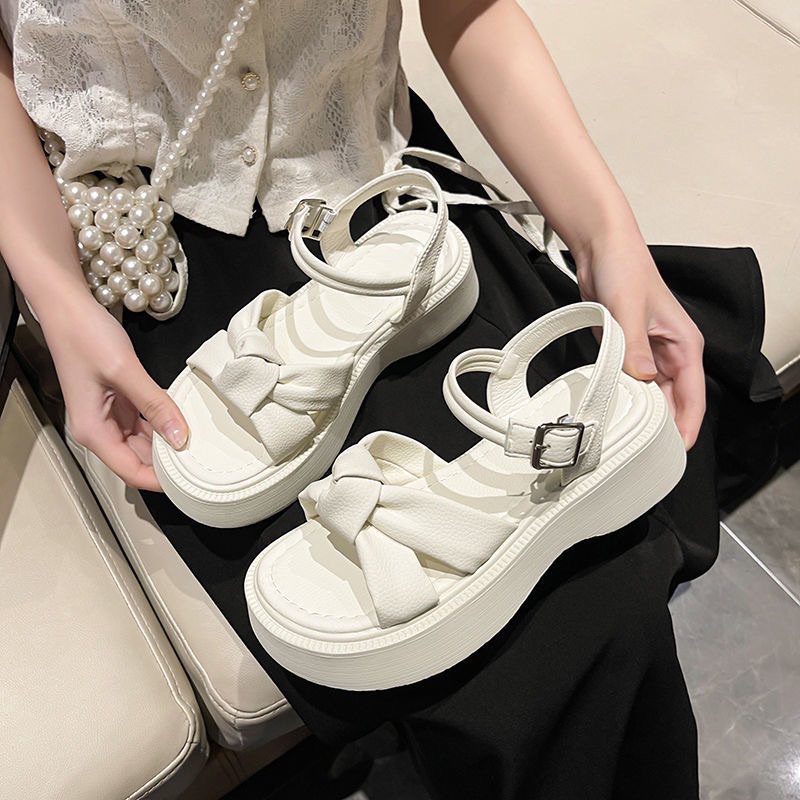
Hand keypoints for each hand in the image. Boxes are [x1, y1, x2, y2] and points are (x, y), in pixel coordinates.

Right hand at [40, 289, 188, 489]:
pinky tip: (182, 422)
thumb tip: (180, 437)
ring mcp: (108, 417)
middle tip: (203, 461)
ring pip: (143, 444)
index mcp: (93, 431)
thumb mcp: (125, 371)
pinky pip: (144, 424)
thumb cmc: (84, 336)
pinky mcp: (118, 403)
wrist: (67, 307)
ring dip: (168, 444)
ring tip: (198, 444)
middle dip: (169, 464)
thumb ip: (155, 405)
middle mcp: (99, 429)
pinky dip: (162, 425)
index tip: (190, 480)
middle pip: (138, 461)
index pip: (132, 472)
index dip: (161, 481)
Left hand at [576, 236, 704, 449]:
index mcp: (685, 345)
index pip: (694, 397)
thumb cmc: (625, 268)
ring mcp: (648, 354)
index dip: (686, 427)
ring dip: (641, 412)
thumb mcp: (629, 308)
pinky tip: (614, 409)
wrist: (601, 249)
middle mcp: (670, 353)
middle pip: (673, 402)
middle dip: (662, 426)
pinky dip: (624, 396)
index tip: (675, 451)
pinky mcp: (628, 351)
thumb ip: (635, 347)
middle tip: (643, 452)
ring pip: (651, 395)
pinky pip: (630, 383)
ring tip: (626, 435)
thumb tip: (643, 378)